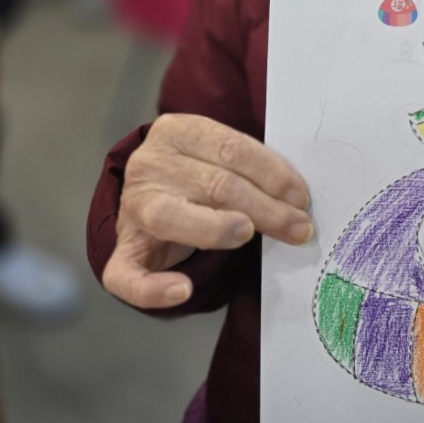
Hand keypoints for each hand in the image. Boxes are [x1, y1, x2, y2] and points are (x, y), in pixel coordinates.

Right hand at [102, 113, 312, 309]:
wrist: (149, 196)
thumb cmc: (198, 176)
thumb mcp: (219, 158)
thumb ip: (249, 170)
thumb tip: (297, 199)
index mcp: (177, 132)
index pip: (231, 148)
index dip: (272, 174)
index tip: (301, 197)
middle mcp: (150, 164)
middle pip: (214, 184)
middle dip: (263, 208)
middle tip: (298, 228)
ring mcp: (133, 207)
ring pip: (170, 217)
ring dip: (216, 229)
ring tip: (247, 236)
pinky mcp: (122, 249)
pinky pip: (128, 274)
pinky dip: (153, 288)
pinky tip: (182, 291)